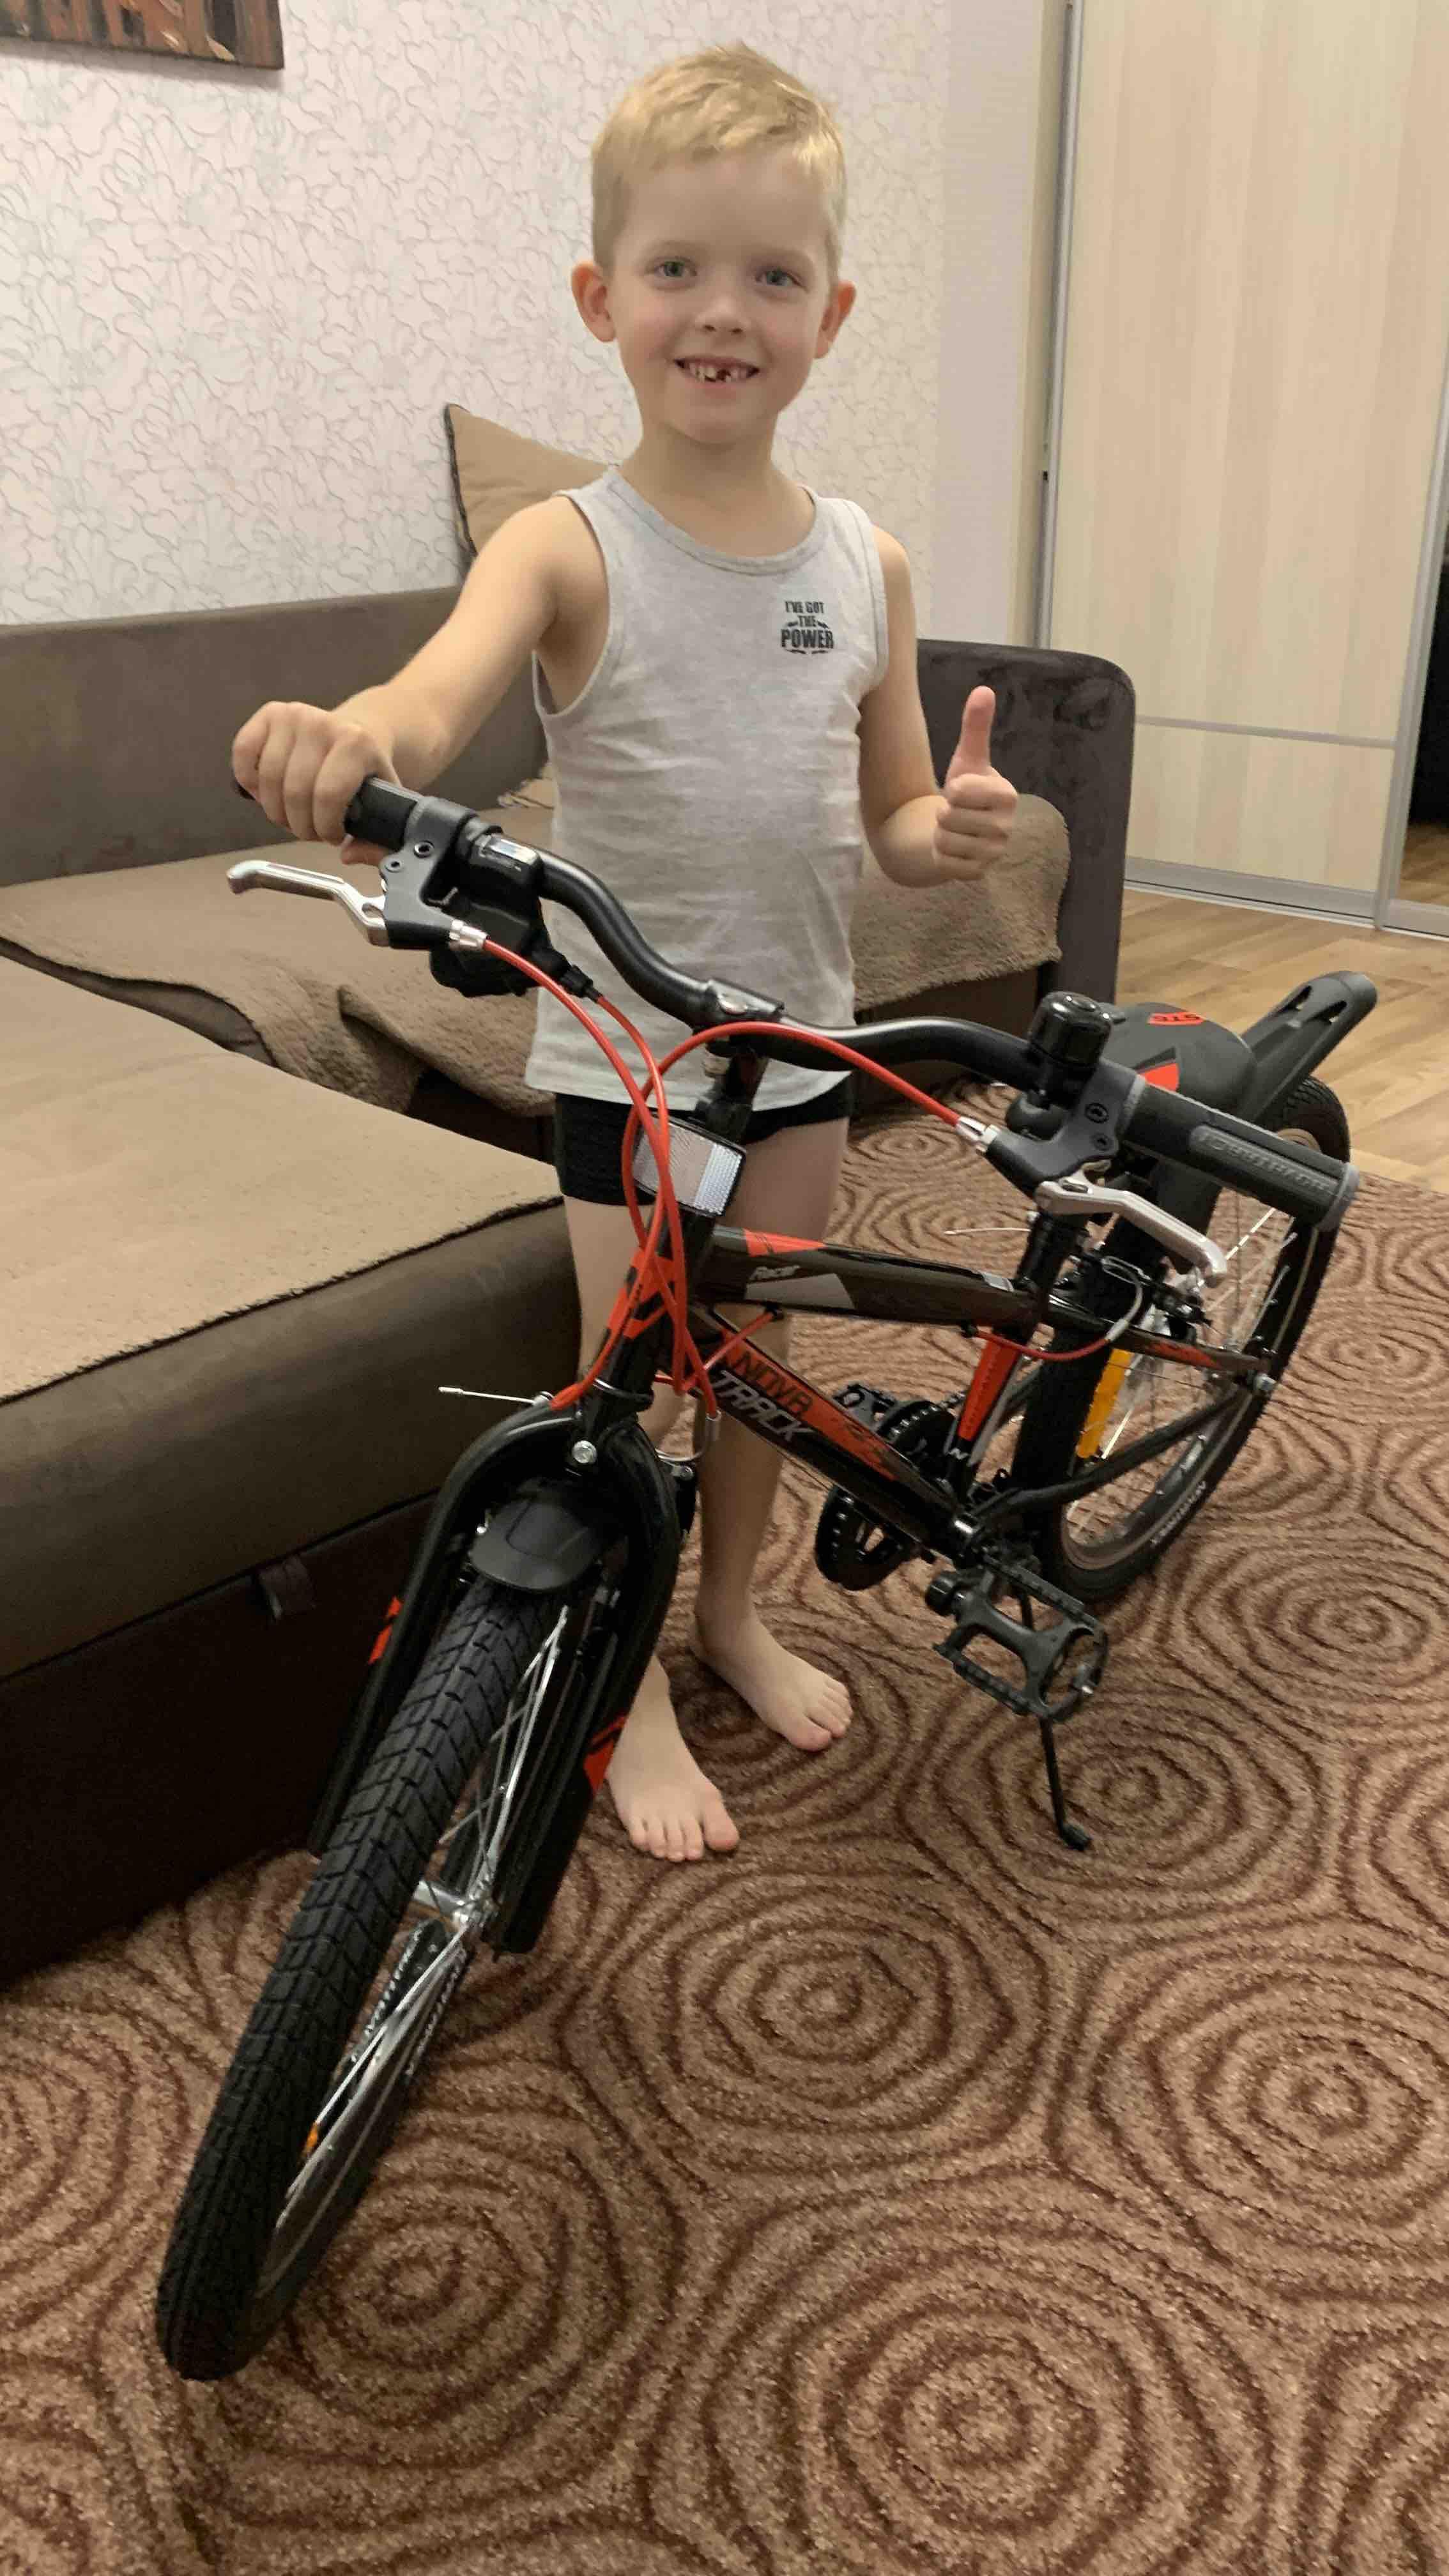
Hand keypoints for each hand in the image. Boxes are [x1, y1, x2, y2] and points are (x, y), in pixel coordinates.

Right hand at [232, 700, 398, 864]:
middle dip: (300, 825)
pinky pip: (243, 754)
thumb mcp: (386, 804)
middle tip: (310, 831)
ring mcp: (293, 715)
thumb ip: (378, 840)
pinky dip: (250, 782)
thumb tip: (348, 855)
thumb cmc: (367, 775)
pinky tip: (268, 793)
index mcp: (356, 744)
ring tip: (292, 815)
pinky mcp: (269, 714)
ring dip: (276, 810)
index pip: (327, 796)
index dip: (325, 827)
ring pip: (267, 780)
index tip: (333, 836)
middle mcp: (322, 723)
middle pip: (294, 792)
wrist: (360, 733)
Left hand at [932, 687, 1017, 881]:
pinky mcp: (978, 874)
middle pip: (949, 817)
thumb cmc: (966, 789)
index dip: (952, 789)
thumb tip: (983, 690)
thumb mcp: (968, 758)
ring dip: (940, 833)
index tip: (961, 791)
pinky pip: (943, 862)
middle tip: (956, 811)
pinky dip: (939, 854)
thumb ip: (976, 727)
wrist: (960, 828)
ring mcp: (994, 854)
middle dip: (944, 812)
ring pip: (943, 839)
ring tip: (954, 828)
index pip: (959, 790)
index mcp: (1008, 795)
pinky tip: (953, 847)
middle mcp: (1007, 827)